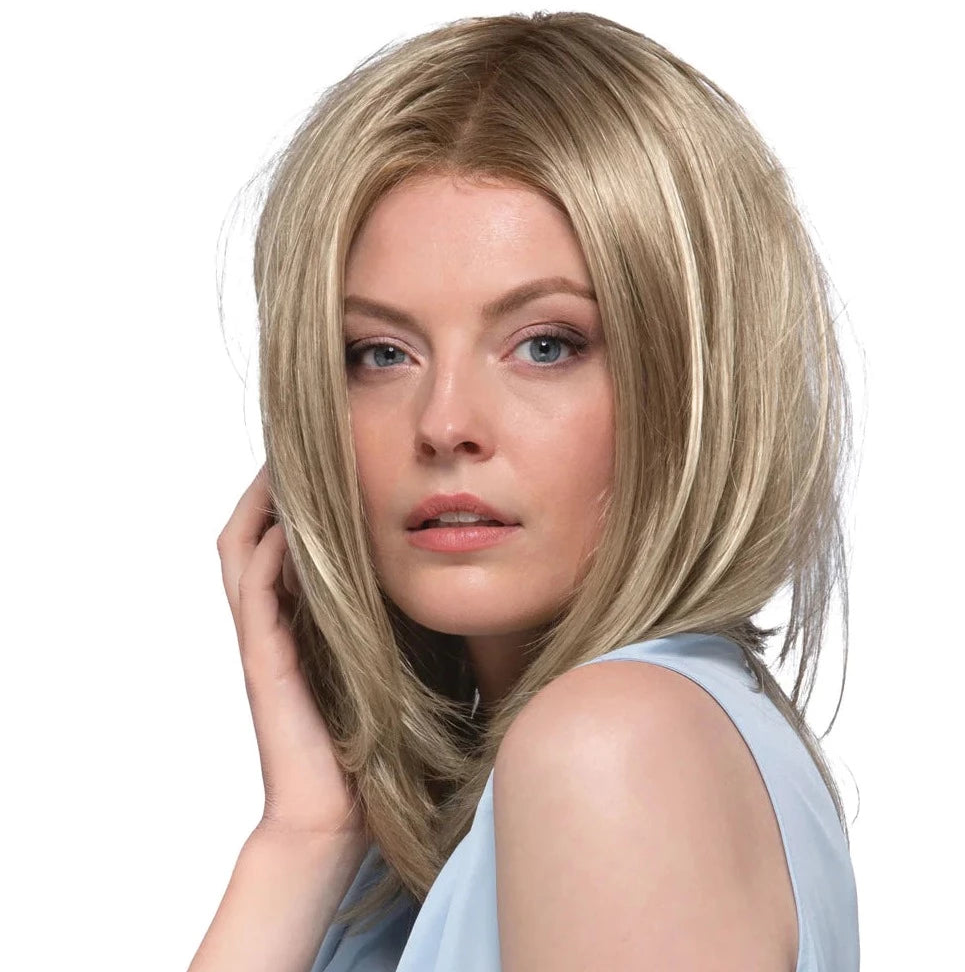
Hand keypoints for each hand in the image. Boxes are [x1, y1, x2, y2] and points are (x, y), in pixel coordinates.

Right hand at [216, 464, 365, 844]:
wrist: (340, 810)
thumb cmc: (372, 735)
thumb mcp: (389, 654)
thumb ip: (393, 609)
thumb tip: (435, 562)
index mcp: (301, 615)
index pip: (284, 535)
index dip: (295, 491)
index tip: (327, 449)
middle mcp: (275, 620)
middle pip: (252, 530)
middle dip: (269, 483)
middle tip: (296, 441)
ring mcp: (265, 641)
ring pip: (241, 552)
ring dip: (259, 505)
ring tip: (284, 464)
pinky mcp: (265, 665)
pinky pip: (256, 596)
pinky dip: (268, 556)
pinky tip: (291, 527)